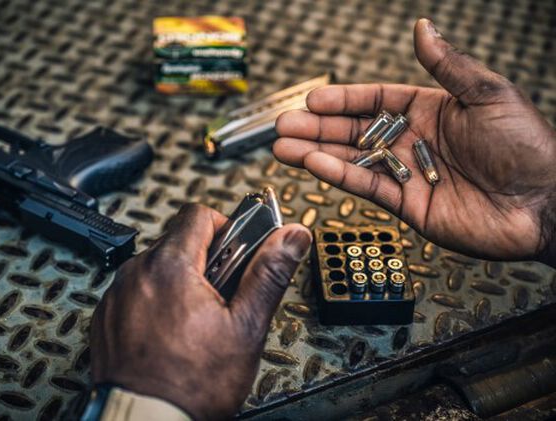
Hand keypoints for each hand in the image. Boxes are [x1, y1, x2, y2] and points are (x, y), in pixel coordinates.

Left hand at [89, 204, 310, 419]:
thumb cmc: (193, 383)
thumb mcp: (245, 327)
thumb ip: (268, 273)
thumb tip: (290, 238)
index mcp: (171, 266)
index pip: (199, 214)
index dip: (225, 227)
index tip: (236, 250)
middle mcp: (137, 273)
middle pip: (179, 241)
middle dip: (206, 260)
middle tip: (223, 295)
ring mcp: (117, 294)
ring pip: (157, 267)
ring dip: (180, 281)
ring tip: (198, 319)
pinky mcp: (106, 316)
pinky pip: (136, 291)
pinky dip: (155, 301)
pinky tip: (171, 331)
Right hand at [274, 18, 555, 265]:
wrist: (544, 203)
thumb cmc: (525, 145)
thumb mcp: (487, 94)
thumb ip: (447, 66)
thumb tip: (423, 29)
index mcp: (430, 111)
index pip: (375, 100)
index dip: (343, 99)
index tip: (313, 99)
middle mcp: (412, 142)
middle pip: (354, 131)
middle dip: (317, 128)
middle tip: (282, 125)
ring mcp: (406, 174)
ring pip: (351, 160)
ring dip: (315, 152)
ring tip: (281, 147)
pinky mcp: (406, 205)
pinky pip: (365, 187)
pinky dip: (337, 175)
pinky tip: (312, 164)